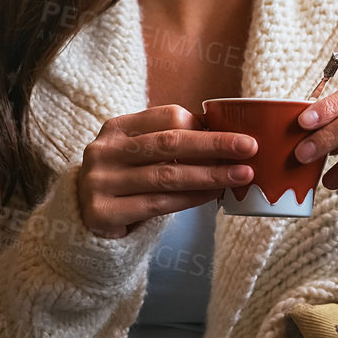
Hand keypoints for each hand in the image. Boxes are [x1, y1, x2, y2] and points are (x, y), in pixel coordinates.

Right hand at [77, 105, 257, 237]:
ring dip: (210, 174)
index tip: (236, 133)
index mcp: (116, 127)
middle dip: (214, 144)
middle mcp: (103, 150)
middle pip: (169, 143)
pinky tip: (214, 195)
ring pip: (167, 175)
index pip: (166, 117)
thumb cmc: (129, 181)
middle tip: (250, 147)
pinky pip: (158, 203)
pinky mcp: (102, 212)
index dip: (203, 125)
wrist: (87, 221)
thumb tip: (228, 138)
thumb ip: (173, 143)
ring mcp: (99, 181)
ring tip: (241, 175)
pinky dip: (191, 198)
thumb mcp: (143, 155)